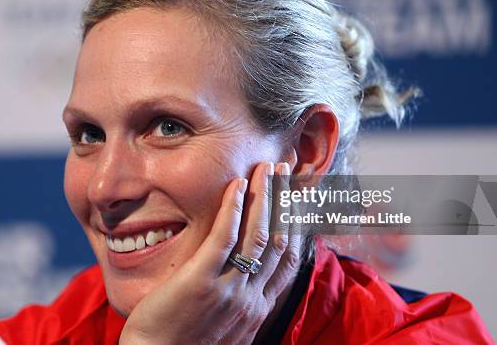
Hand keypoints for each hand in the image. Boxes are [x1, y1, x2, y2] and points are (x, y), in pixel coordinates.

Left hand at [118, 162, 300, 344]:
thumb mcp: (228, 328)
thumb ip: (243, 301)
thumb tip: (251, 280)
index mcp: (259, 307)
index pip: (288, 257)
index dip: (295, 223)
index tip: (297, 197)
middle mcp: (251, 298)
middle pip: (278, 240)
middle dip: (285, 201)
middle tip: (287, 171)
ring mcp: (228, 290)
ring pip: (257, 235)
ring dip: (265, 196)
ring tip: (268, 168)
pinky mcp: (200, 282)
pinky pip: (223, 239)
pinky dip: (233, 209)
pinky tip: (237, 184)